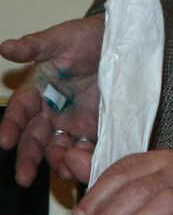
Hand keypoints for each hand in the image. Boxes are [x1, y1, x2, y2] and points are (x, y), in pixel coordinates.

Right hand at [0, 16, 104, 184]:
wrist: (120, 40)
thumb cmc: (84, 37)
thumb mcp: (60, 38)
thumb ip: (35, 45)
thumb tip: (5, 47)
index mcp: (36, 92)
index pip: (18, 112)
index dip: (10, 126)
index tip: (4, 141)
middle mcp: (51, 112)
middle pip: (34, 140)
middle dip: (28, 159)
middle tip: (24, 178)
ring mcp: (73, 122)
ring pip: (59, 148)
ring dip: (59, 162)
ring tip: (64, 172)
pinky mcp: (95, 128)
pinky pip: (88, 148)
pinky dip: (86, 159)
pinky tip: (89, 166)